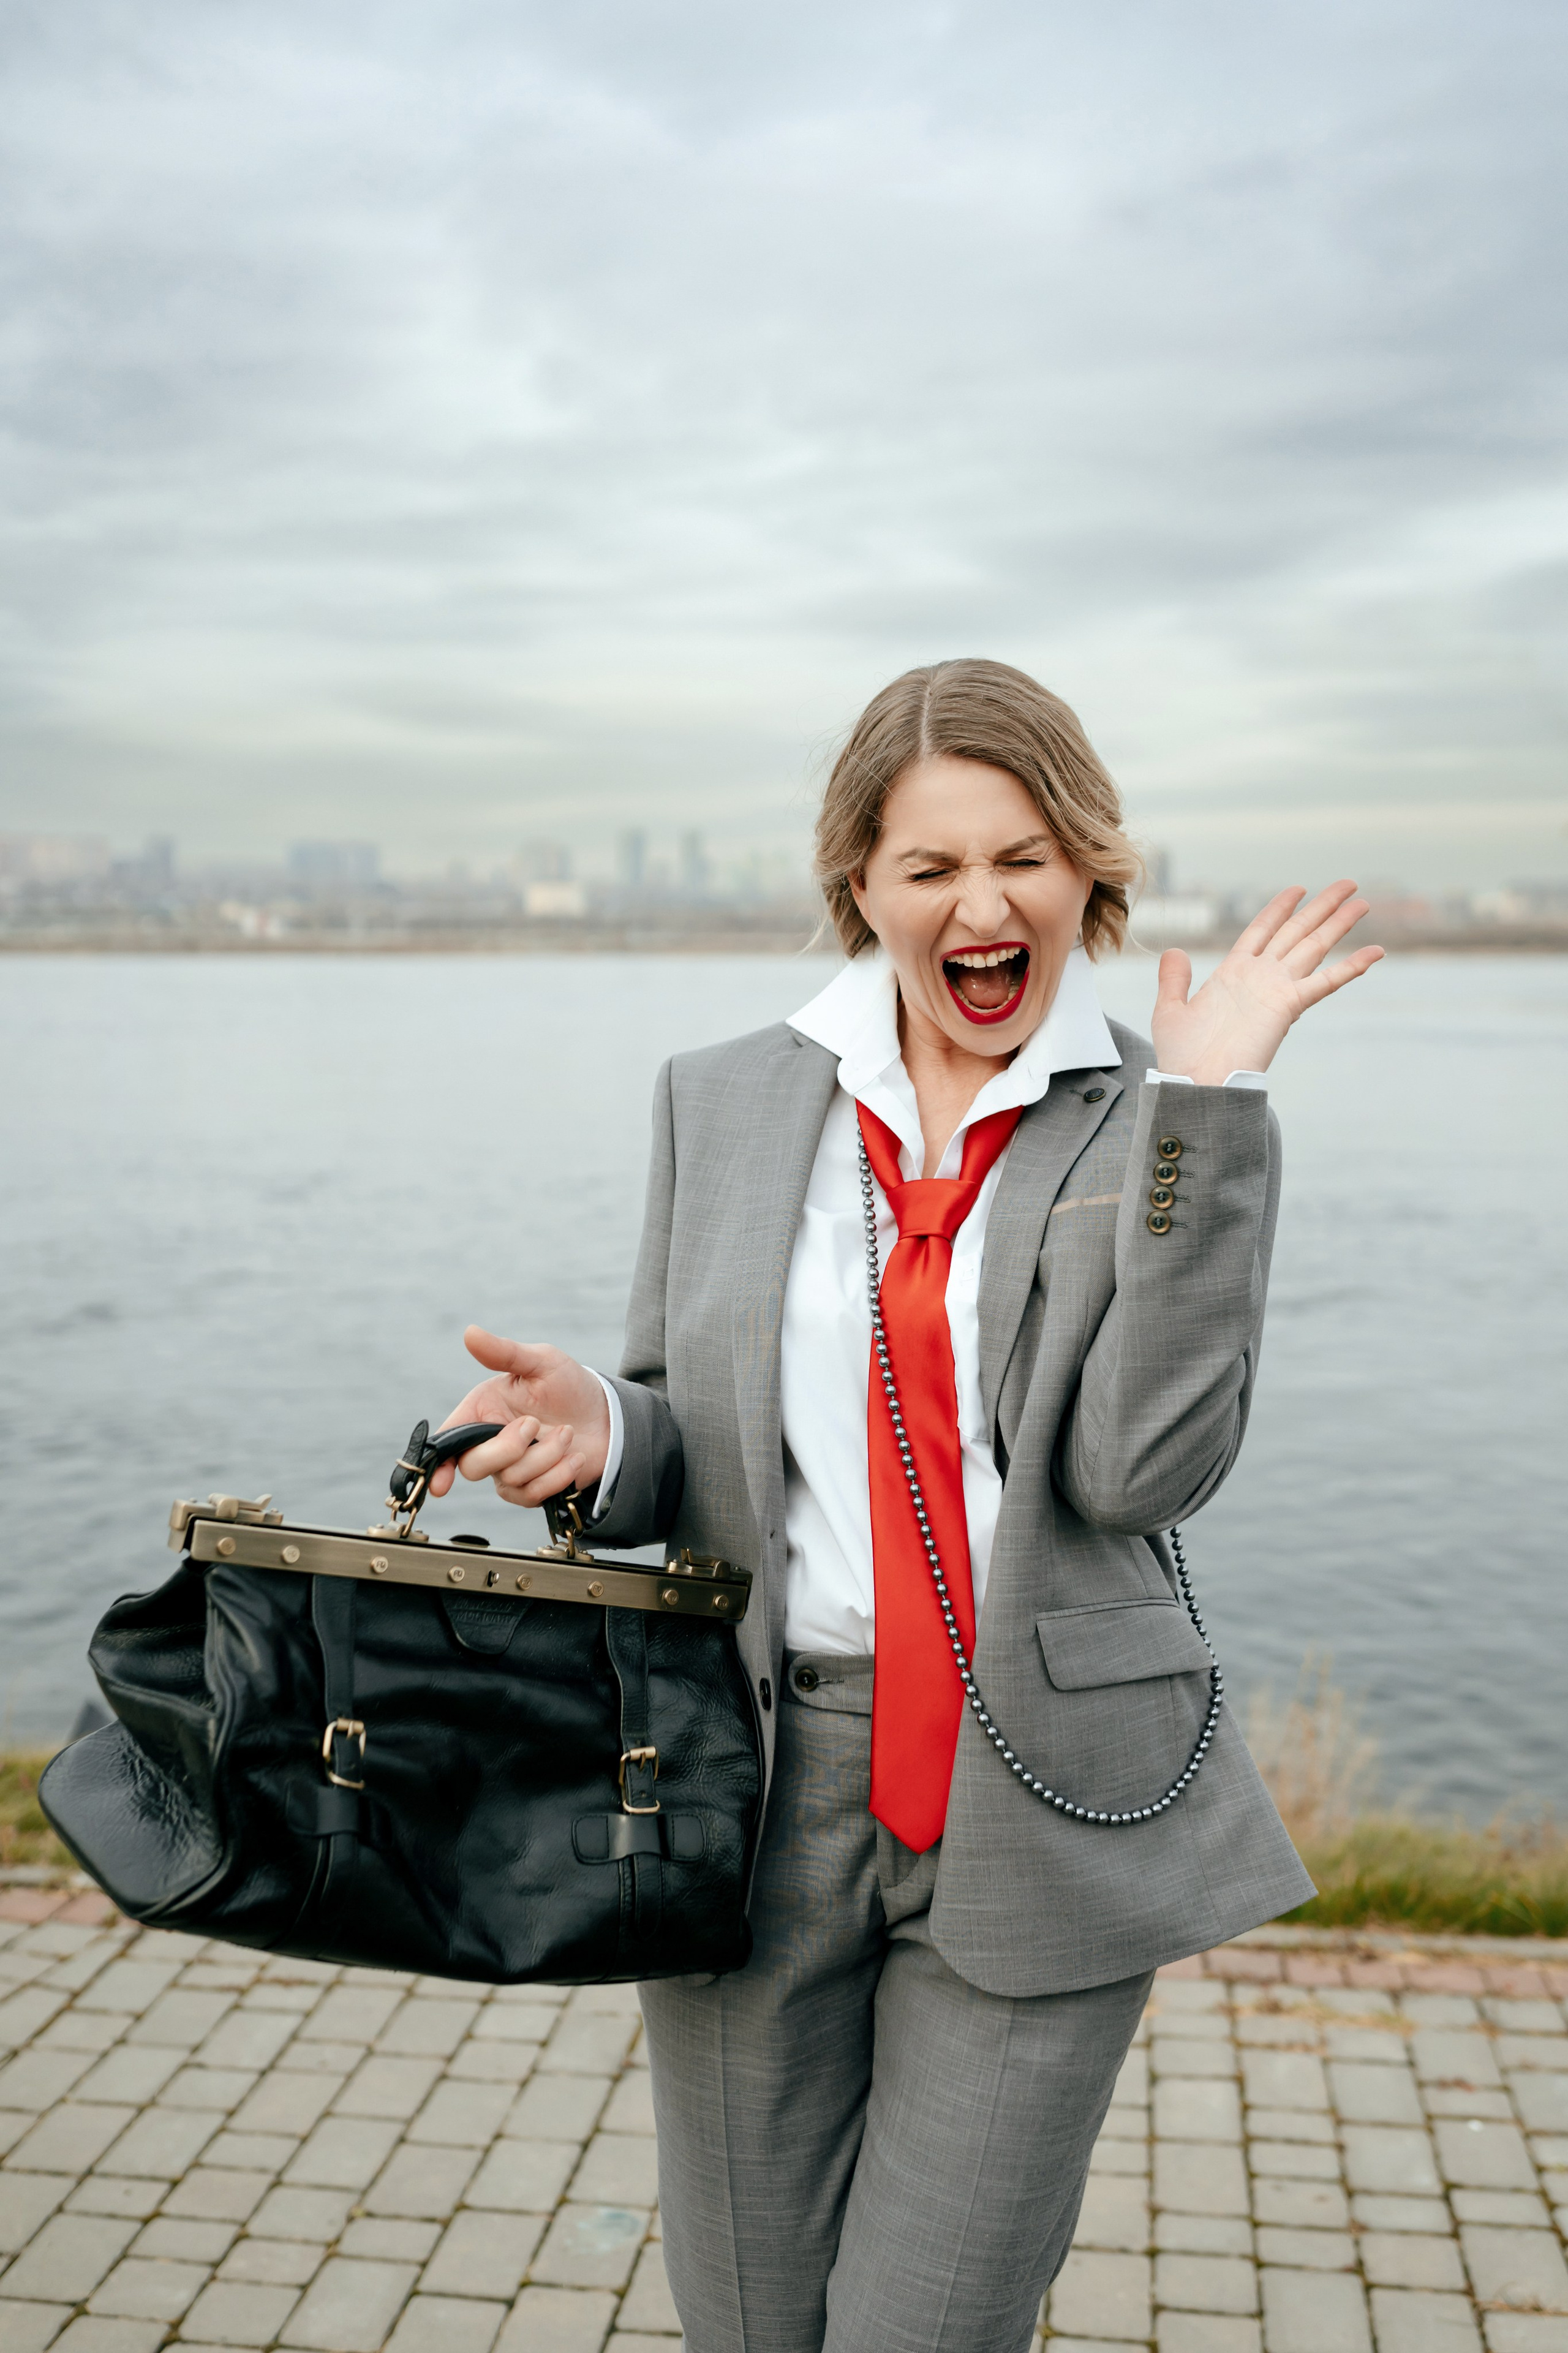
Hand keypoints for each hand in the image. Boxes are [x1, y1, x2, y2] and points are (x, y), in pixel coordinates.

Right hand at [427, 1325, 611, 1508]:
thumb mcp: (541, 1362)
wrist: (607, 1417)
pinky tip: (574, 1457)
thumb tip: (470, 1333)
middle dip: (509, 1448)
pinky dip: (558, 1475)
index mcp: (482, 1410)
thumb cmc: (570, 1386)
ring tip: (567, 1432)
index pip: (450, 1440)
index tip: (439, 1484)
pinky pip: (533, 1494)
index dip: (439, 1462)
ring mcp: (510, 1470)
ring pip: (510, 1479)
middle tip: (536, 1424)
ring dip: (546, 1456)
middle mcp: (490, 1443)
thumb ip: (505, 1353)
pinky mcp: (532, 1488)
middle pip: (474, 1465)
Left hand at [1151, 882, 1383, 1084]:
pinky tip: (1375, 952)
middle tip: (1348, 884)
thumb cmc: (1182, 1056)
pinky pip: (1324, 983)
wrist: (1196, 1082)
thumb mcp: (1170, 1010)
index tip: (1298, 889)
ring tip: (1362, 903)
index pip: (1262, 930)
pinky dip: (1350, 967)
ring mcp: (1276, 990)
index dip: (1280, 908)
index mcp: (1233, 973)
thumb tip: (1174, 952)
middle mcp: (1260, 977)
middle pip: (1296, 932)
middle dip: (1322, 907)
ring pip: (1314, 948)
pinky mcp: (1287, 1007)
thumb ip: (1173, 980)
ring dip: (1338, 924)